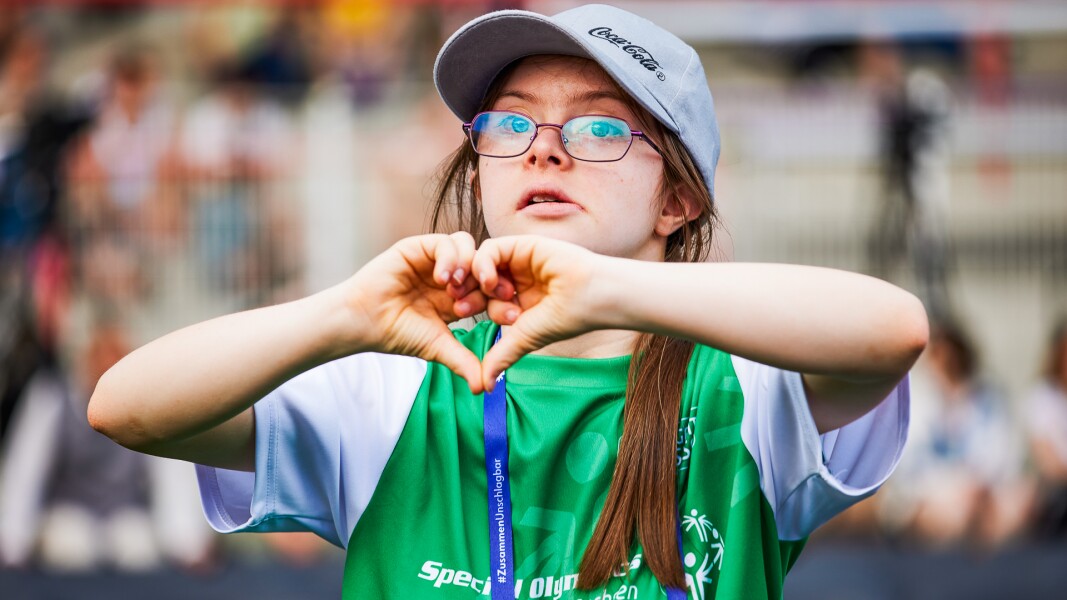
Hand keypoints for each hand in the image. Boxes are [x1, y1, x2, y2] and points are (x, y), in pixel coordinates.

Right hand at [342, 232, 488, 391]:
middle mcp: (451, 275)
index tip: (511, 316)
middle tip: (495, 295)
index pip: (492, 289)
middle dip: (494, 279)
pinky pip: (444, 242)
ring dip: (470, 265)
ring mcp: (435, 259)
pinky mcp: (418, 248)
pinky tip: (442, 279)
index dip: (502, 299)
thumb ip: (463, 362)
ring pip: (468, 246)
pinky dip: (449, 258)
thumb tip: (485, 389)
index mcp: (460, 296)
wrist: (364, 321)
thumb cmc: (397, 333)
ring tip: (458, 289)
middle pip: (485, 264)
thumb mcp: (438, 347)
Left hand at [471, 235, 603, 388]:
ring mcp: (519, 261)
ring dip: (472, 279)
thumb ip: (502, 355)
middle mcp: (516, 278)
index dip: (470, 306)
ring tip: (475, 295)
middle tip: (458, 307)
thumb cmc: (568, 318)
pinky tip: (489, 282)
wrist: (592, 297)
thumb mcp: (525, 338)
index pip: (482, 298)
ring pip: (481, 263)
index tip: (459, 317)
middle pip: (477, 280)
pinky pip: (492, 249)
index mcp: (516, 298)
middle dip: (465, 293)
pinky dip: (484, 264)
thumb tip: (483, 386)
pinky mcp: (523, 245)